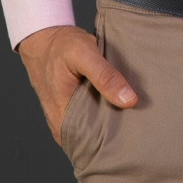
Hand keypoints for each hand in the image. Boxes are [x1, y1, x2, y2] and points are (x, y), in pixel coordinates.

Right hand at [17, 24, 137, 139]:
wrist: (42, 37)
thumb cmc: (61, 46)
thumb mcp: (84, 54)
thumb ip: (105, 76)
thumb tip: (129, 100)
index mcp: (63, 122)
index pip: (94, 145)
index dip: (116, 139)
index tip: (137, 130)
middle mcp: (64, 125)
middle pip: (96, 137)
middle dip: (117, 129)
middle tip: (140, 119)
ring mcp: (67, 117)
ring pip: (95, 125)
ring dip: (111, 117)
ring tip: (132, 109)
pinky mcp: (72, 107)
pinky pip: (92, 114)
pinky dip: (104, 107)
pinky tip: (118, 99)